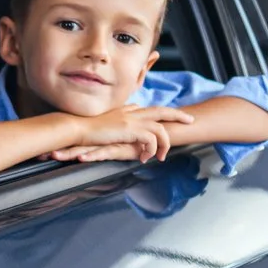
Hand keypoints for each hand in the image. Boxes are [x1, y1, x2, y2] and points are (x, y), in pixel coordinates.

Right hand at [58, 106, 192, 162]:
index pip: (149, 109)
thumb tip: (123, 120)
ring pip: (160, 129)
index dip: (161, 114)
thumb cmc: (86, 128)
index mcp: (126, 110)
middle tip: (189, 120)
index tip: (170, 117)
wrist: (78, 127)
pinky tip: (145, 158)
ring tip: (161, 157)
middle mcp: (132, 113)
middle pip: (162, 111)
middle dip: (178, 115)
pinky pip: (151, 140)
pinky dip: (152, 150)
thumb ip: (117, 119)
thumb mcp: (104, 122)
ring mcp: (132, 120)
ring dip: (164, 144)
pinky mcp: (131, 130)